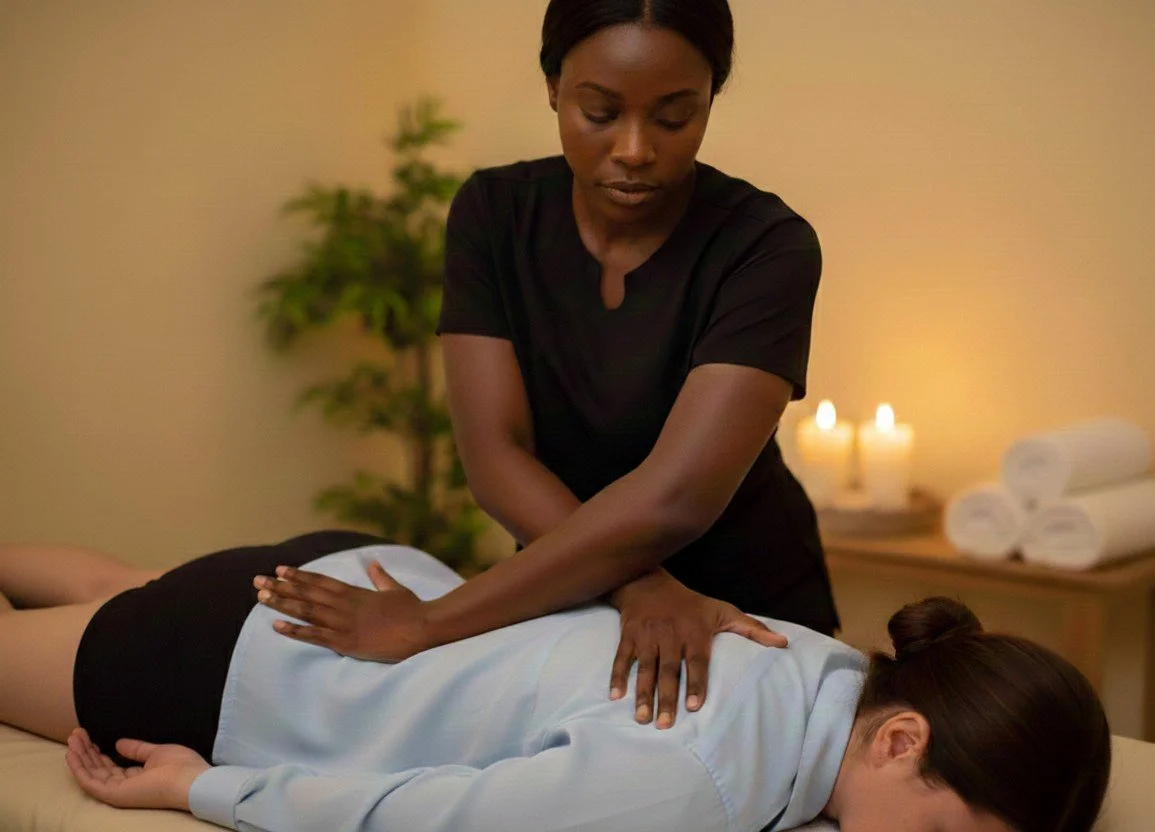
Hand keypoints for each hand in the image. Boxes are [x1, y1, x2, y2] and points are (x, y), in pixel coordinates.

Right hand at [65, 728, 208, 810]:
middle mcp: (125, 786)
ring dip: (79, 755)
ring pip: (91, 773)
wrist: (190, 780)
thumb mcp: (156, 753)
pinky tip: (71, 753)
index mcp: (137, 778)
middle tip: (76, 733)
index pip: (111, 767)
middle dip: (86, 751)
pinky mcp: (114, 794)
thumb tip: (119, 743)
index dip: (98, 752)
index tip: (89, 737)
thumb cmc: (181, 766)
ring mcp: (118, 792)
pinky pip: (89, 781)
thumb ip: (137, 750)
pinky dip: (78, 767)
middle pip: (98, 769)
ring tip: (72, 737)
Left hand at [254, 561, 432, 662]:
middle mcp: (345, 606)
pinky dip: (295, 631)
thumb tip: (373, 563)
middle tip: (257, 581)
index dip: (299, 576)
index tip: (280, 569)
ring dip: (283, 604)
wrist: (423, 629)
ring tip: (261, 598)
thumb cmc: (413, 611)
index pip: (321, 582)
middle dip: (281, 587)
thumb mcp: (396, 590)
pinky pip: (316, 636)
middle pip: (307, 594)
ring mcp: (344, 624)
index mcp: (356, 593)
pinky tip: (277, 627)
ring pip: (307, 611)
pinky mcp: (347, 643)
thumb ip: (381, 577)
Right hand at [607, 569, 786, 728]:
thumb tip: (783, 643)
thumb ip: (752, 628)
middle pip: (669, 670)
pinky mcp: (629, 635)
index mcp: (694, 632)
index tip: (694, 706)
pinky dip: (617, 676)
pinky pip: (621, 658)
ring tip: (641, 718)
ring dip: (642, 693)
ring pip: (644, 668)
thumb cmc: (691, 603)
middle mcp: (670, 634)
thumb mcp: (723, 611)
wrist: (648, 581)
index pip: (697, 661)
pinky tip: (615, 696)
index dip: (696, 682)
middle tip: (664, 725)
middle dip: (666, 697)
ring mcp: (647, 635)